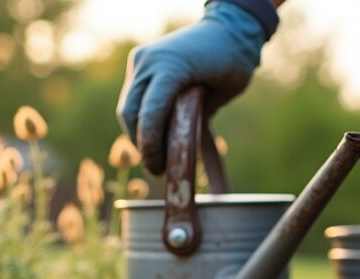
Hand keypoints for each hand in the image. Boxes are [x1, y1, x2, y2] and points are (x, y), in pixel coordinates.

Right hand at [116, 2, 265, 174]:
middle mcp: (149, 61)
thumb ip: (193, 119)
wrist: (228, 29)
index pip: (149, 113)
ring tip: (154, 154)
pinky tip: (153, 133)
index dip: (150, 145)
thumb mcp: (221, 96)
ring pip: (127, 107)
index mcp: (171, 67)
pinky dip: (140, 117)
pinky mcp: (139, 62)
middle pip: (130, 113)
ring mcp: (141, 60)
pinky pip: (133, 97)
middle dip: (140, 144)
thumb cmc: (232, 63)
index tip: (159, 168)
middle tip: (155, 167)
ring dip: (137, 132)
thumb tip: (172, 148)